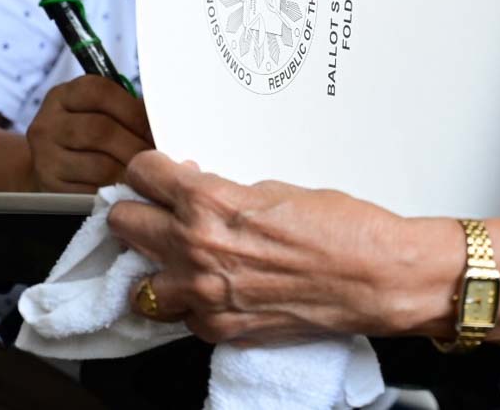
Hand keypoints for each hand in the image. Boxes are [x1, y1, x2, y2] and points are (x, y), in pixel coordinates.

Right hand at [25, 75, 152, 192]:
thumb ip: (127, 112)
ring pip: (99, 165)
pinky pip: (91, 193)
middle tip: (161, 159)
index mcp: (64, 96)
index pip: (101, 92)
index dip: (135, 111)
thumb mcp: (99, 114)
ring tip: (150, 176)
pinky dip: (116, 193)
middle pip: (101, 130)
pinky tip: (130, 191)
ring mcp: (45, 157)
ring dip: (131, 172)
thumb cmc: (86, 138)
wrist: (48, 169)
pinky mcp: (50, 187)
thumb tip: (166, 121)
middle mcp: (48, 123)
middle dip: (137, 146)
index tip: (158, 128)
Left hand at [108, 151, 450, 344]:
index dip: (147, 170)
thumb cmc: (340, 227)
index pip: (141, 174)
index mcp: (208, 204)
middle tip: (158, 210)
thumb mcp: (274, 187)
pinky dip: (190, 303)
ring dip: (154, 265)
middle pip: (124, 223)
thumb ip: (224, 192)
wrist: (376, 277)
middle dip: (139, 211)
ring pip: (138, 283)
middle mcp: (195, 250)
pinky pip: (181, 317)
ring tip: (176, 256)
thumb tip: (199, 194)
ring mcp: (204, 296)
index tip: (155, 173)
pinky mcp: (221, 330)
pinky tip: (213, 288)